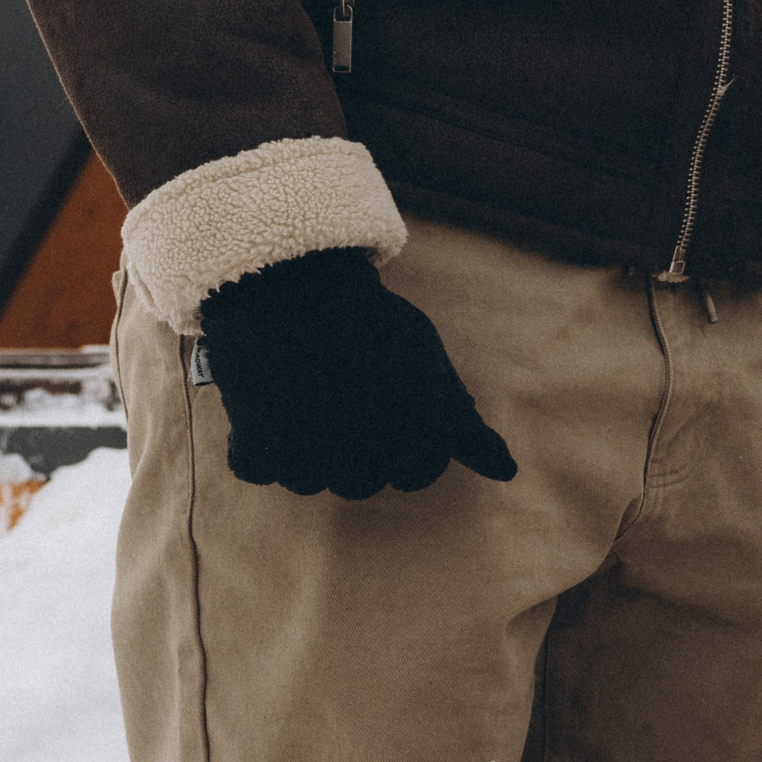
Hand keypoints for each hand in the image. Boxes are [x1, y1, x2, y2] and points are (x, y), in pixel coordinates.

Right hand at [198, 247, 515, 498]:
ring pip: (310, 480)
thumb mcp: (431, 368)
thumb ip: (466, 427)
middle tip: (342, 390)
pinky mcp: (254, 452)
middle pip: (363, 481)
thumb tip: (507, 473)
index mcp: (420, 446)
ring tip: (305, 391)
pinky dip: (259, 439)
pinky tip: (269, 398)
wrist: (293, 280)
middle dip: (356, 443)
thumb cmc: (372, 324)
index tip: (388, 396)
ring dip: (306, 444)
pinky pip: (258, 467)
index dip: (405, 433)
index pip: (418, 472)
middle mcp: (368, 464)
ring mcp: (308, 463)